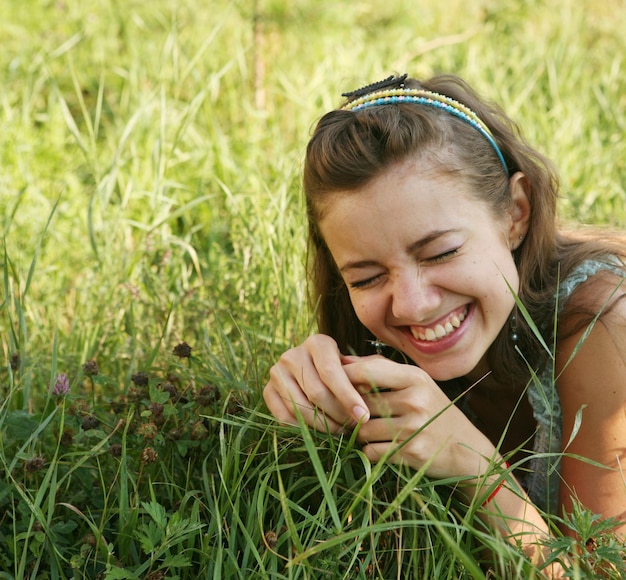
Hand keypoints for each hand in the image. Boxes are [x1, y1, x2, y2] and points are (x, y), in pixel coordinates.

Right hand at [263, 334, 371, 432]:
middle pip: (316, 392)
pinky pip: (284, 417)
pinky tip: (320, 432)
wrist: (313, 370)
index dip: (348, 396)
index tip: (364, 416)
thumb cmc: (342, 369)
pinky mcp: (267, 390)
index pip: (331, 372)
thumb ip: (364, 374)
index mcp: (317, 343)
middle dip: (338, 415)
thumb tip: (366, 387)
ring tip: (340, 432)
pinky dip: (303, 430)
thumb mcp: (355, 365)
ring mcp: (276, 372)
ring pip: (300, 407)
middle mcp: (293, 354)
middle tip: (354, 428)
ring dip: (323, 426)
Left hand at [344, 357, 496, 479]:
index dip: (343, 377)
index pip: (366, 371)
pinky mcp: (412, 453)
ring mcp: (414, 427)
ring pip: (363, 429)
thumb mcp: (414, 382)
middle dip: (351, 411)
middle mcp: (415, 400)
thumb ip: (379, 368)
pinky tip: (380, 448)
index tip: (332, 384)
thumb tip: (341, 360)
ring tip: (368, 431)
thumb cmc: (433, 410)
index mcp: (414, 377)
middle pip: (361, 403)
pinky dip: (370, 451)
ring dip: (359, 433)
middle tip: (351, 415)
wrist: (466, 449)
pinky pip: (371, 451)